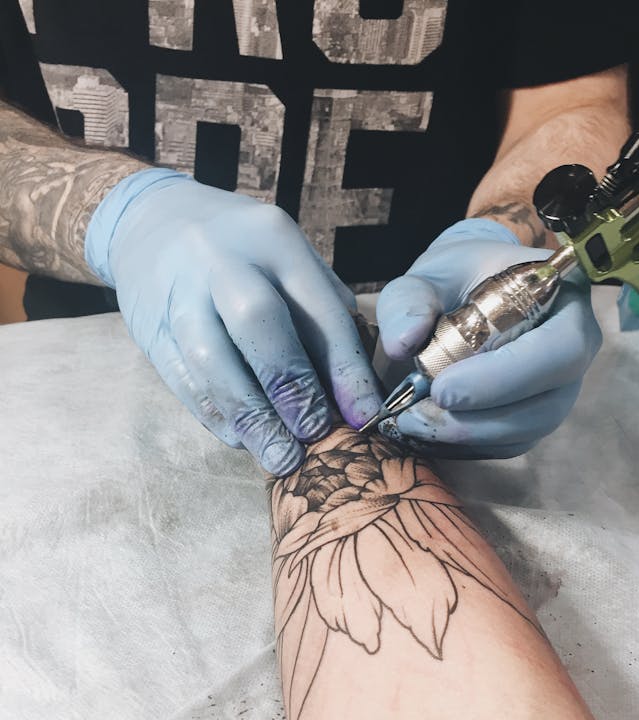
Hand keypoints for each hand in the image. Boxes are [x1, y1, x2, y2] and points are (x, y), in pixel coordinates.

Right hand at [85, 169, 381, 474]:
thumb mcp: (290, 261)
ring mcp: (178, 292)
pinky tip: (242, 439)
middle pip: (257, 322)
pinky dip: (216, 416)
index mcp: (274, 239)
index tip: (366, 416)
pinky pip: (182, 380)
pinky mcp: (149, 327)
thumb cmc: (246, 254)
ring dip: (251, 416)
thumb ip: (323, 316)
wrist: (153, 220)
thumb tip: (356, 393)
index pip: (318, 309)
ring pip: (211, 360)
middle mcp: (222, 259)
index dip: (346, 368)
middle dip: (291, 387)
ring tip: (280, 458)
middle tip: (316, 436)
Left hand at [376, 219, 601, 457]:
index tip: (442, 388)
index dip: (504, 377)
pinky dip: (462, 445)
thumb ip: (410, 299)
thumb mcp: (430, 273)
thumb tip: (402, 342)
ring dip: (465, 437)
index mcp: (565, 302)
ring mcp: (556, 392)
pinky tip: (424, 429)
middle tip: (416, 417)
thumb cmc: (458, 277)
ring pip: (525, 433)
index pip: (560, 349)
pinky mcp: (532, 420)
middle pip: (546, 406)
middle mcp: (573, 353)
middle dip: (479, 421)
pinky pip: (506, 446)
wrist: (464, 294)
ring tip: (410, 422)